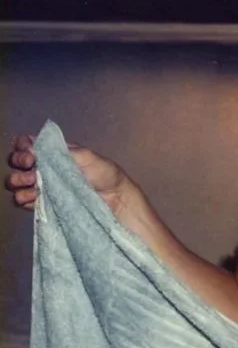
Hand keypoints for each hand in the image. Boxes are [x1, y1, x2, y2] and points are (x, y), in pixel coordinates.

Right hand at [6, 134, 143, 221]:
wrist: (113, 198)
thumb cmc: (104, 173)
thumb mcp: (87, 156)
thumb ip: (61, 151)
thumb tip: (35, 147)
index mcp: (53, 152)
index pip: (27, 144)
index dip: (22, 146)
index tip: (30, 153)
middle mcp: (43, 167)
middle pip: (16, 162)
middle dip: (19, 163)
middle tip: (32, 167)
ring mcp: (41, 185)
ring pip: (15, 182)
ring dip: (19, 181)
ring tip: (34, 184)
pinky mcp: (42, 203)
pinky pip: (22, 201)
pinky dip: (24, 199)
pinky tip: (34, 197)